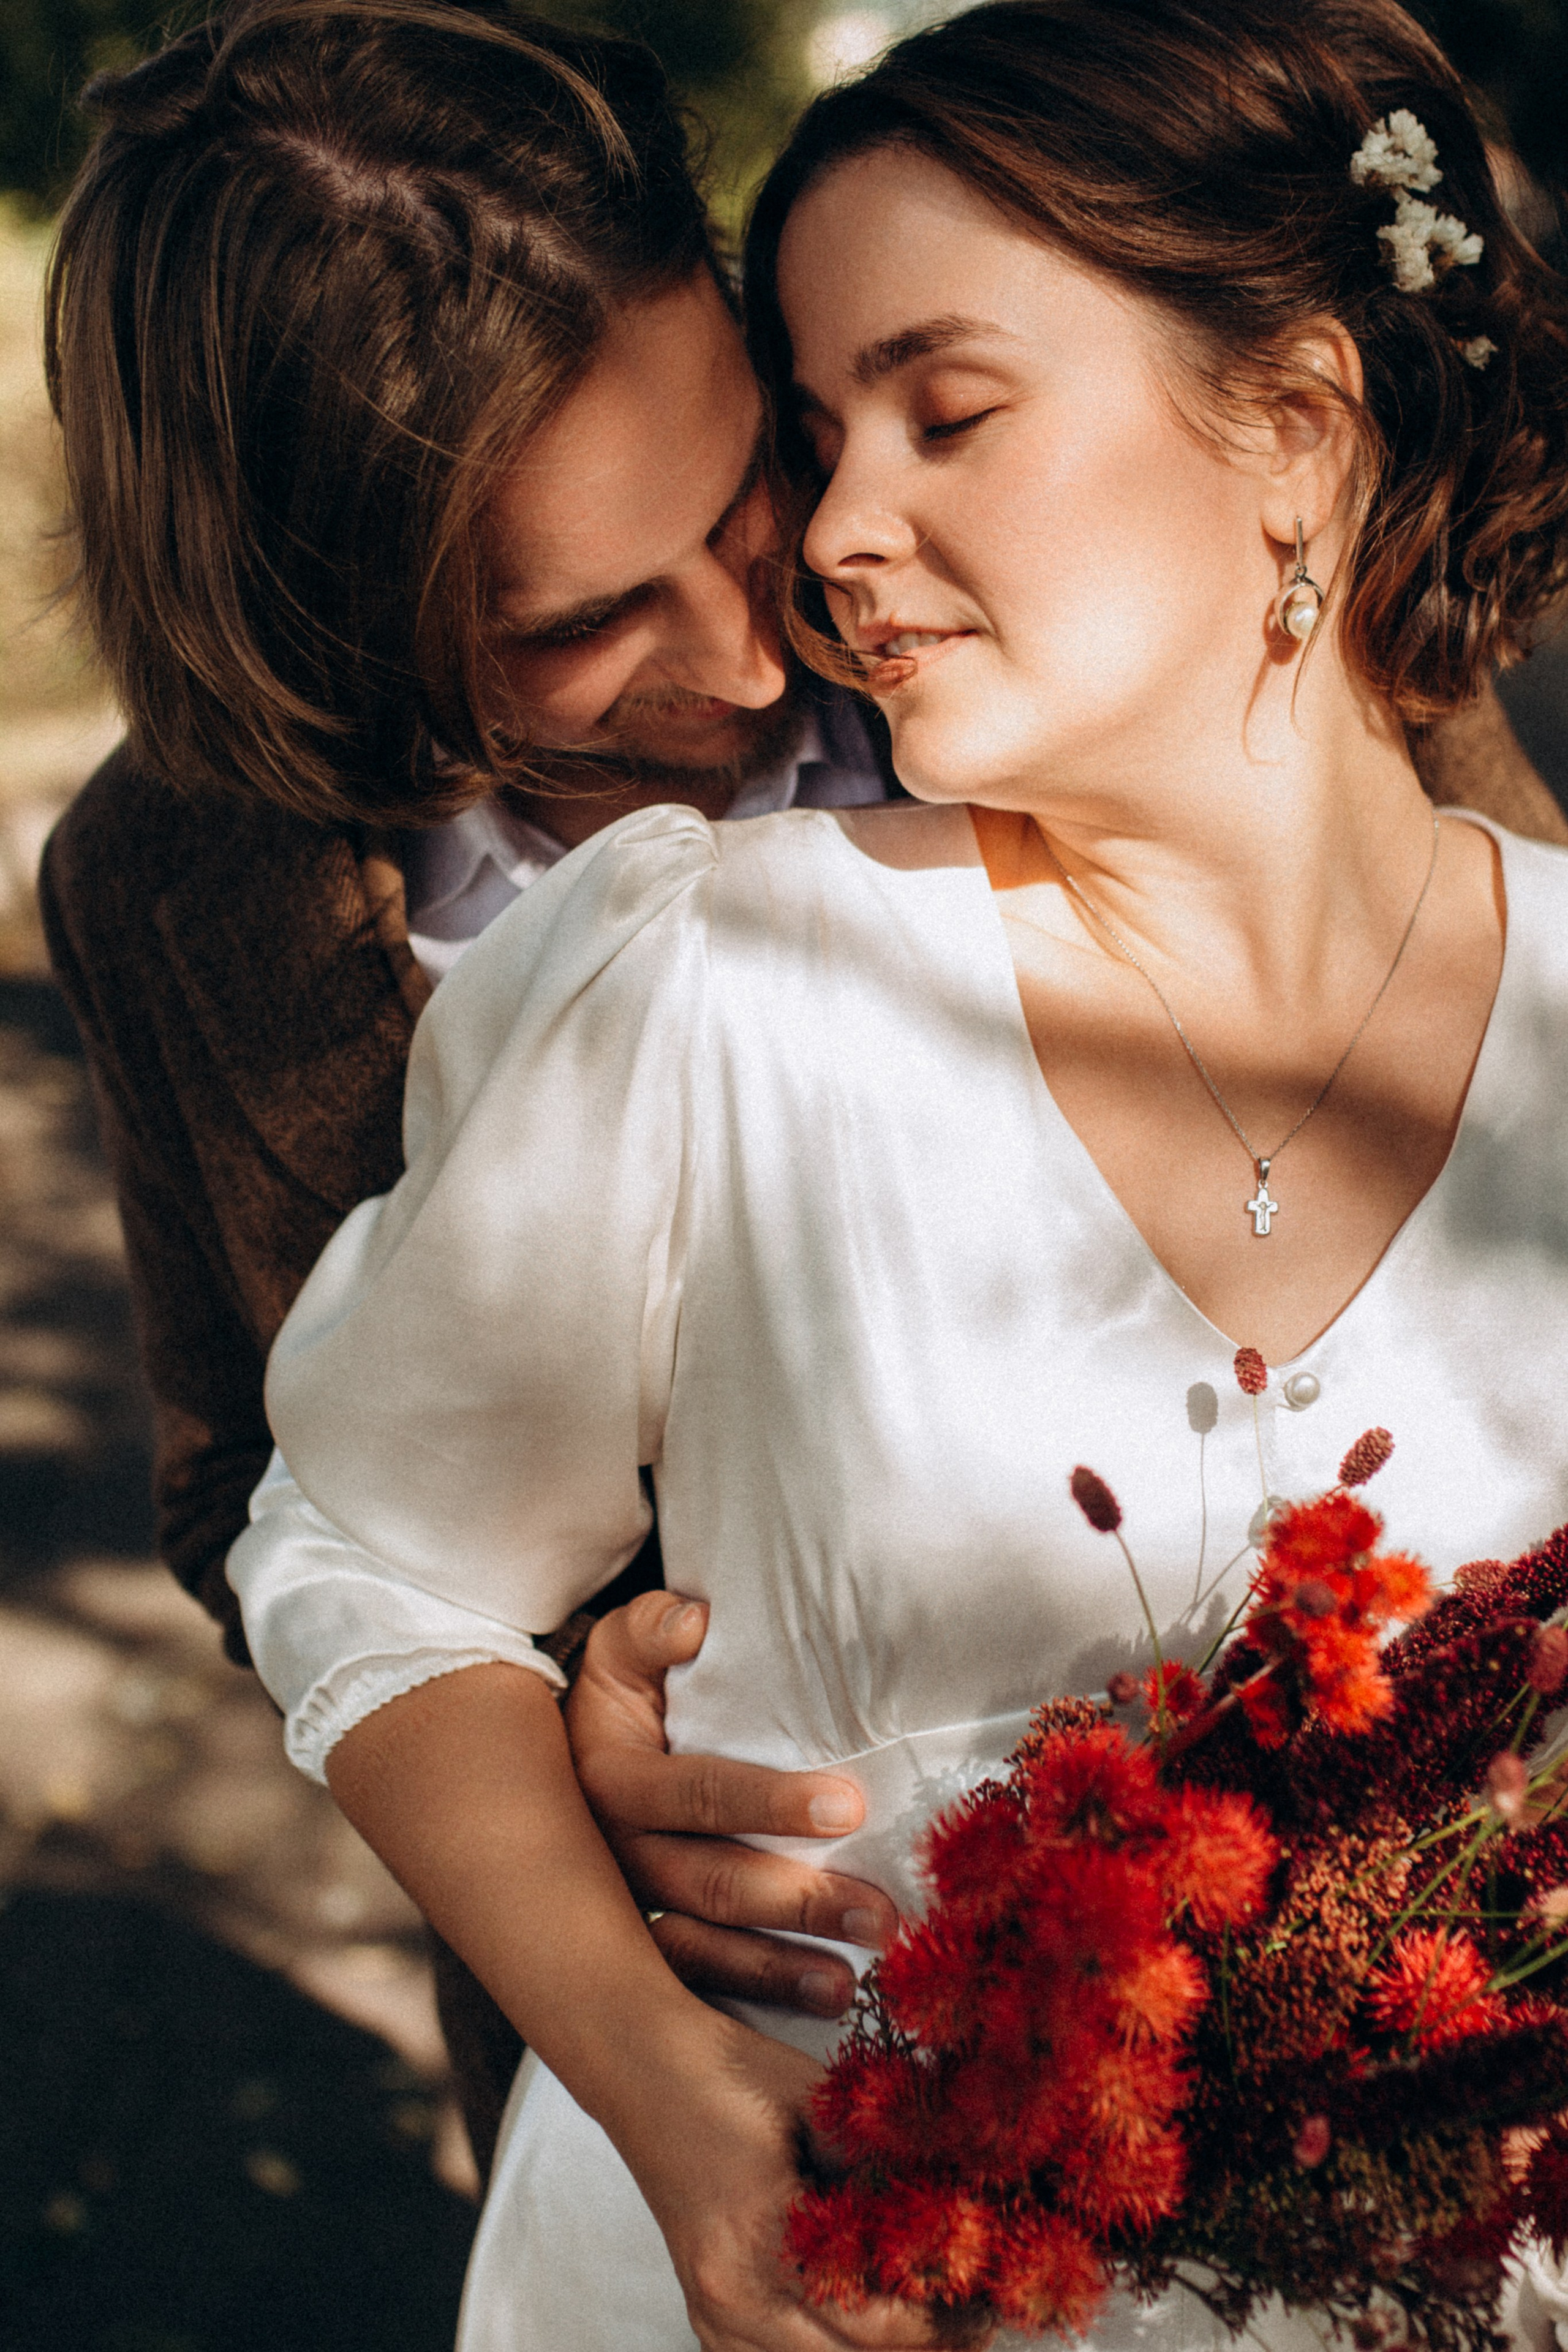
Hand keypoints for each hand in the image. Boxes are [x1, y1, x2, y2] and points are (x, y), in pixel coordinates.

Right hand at [567, 1593, 899, 2018]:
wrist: (573, 1757)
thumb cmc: (627, 1691)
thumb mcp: (624, 1648)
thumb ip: (653, 1627)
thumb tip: (695, 1623)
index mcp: (611, 1780)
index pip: (695, 1793)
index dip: (769, 1801)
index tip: (848, 1805)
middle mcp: (615, 1855)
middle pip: (711, 1884)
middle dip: (797, 1901)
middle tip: (880, 1913)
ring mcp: (628, 1911)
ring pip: (702, 1950)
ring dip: (780, 1970)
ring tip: (851, 1985)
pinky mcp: (644, 1951)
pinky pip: (696, 1988)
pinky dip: (755, 2002)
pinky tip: (817, 2009)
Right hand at [612, 2013, 986, 2351]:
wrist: (639, 2060)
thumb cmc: (725, 2071)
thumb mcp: (818, 2105)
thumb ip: (881, 2162)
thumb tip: (959, 2200)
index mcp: (758, 2244)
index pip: (871, 2324)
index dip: (941, 2322)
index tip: (989, 2302)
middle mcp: (728, 2298)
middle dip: (918, 2346)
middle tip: (973, 2318)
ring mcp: (710, 2311)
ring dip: (871, 2350)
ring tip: (928, 2320)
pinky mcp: (706, 2306)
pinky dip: (826, 2348)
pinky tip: (863, 2320)